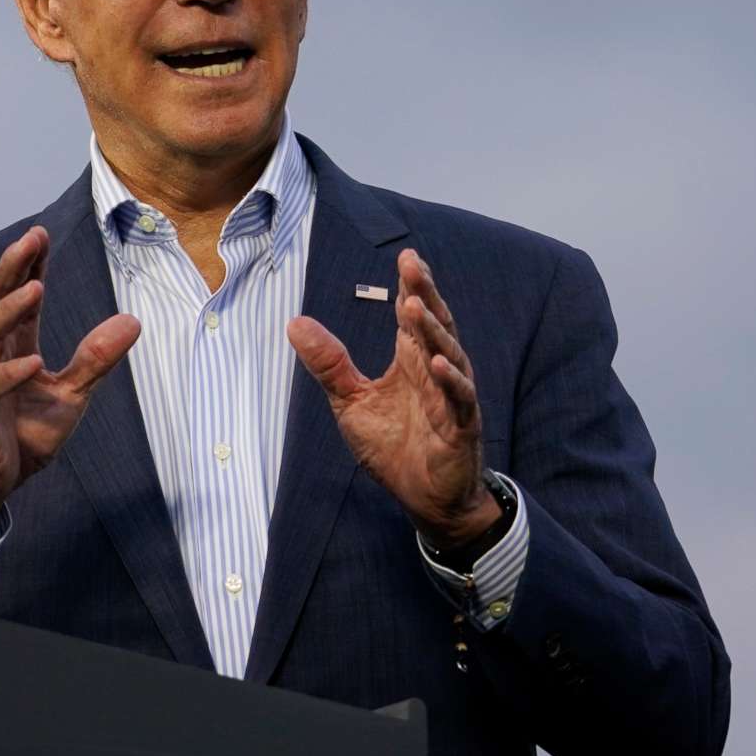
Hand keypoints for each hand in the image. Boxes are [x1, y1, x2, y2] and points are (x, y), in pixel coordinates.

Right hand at [0, 226, 140, 560]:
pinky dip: (9, 373)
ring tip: (34, 289)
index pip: (18, 297)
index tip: (43, 235)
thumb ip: (95, 360)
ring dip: (8, 311)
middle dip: (12, 269)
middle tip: (31, 238)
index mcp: (10, 347)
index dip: (30, 266)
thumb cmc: (21, 438)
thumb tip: (132, 320)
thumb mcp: (69, 397)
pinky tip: (30, 361)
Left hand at [287, 248, 499, 548]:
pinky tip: (435, 362)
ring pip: (449, 355)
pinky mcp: (461, 427)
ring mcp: (452, 398)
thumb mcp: (351, 401)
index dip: (411, 288)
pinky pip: (458, 399)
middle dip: (424, 294)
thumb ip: (329, 363)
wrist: (424, 497)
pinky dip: (449, 381)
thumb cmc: (393, 446)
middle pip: (434, 325)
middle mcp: (435, 372)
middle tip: (413, 264)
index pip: (413, 317)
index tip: (405, 258)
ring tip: (414, 306)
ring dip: (433, 331)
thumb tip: (294, 323)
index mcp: (412, 362)